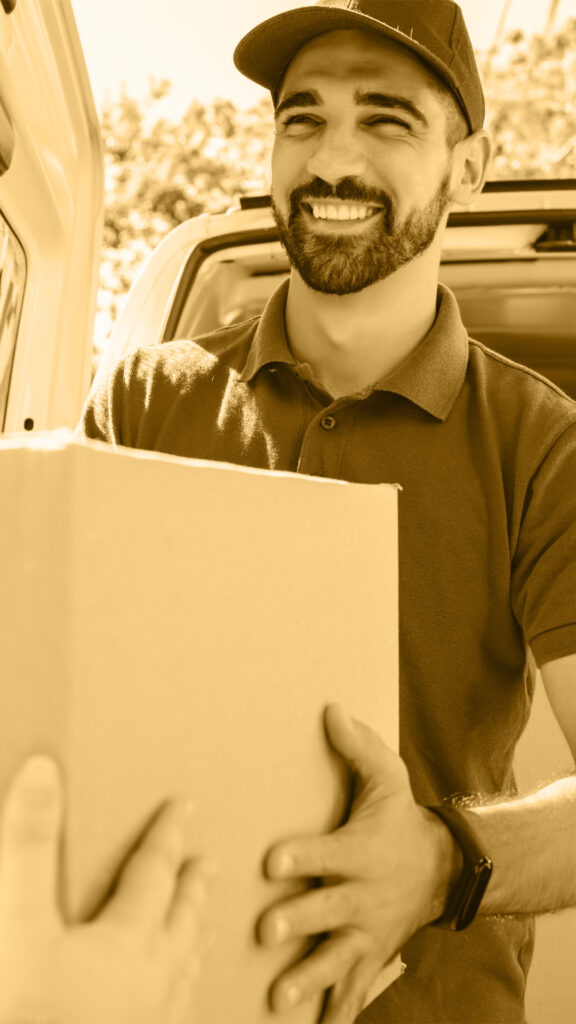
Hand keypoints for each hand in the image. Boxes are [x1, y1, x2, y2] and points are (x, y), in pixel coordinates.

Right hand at [0, 756, 209, 1023]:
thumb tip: (45, 772)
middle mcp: (149, 984)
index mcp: (126, 943)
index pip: (154, 873)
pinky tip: (173, 1003)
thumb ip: (32, 844)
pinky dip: (181, 994)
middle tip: (206, 865)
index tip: (184, 807)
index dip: (166, 835)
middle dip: (191, 888)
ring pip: (182, 973)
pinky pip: (174, 1015)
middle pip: (181, 922)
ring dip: (193, 941)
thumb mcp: (18, 921)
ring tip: (202, 930)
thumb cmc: (21, 1008)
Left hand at [258, 704, 459, 1022]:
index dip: (301, 854)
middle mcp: (362, 894)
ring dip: (310, 977)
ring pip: (337, 957)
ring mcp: (366, 931)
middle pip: (327, 909)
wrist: (443, 869)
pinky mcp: (370, 955)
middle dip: (299, 919)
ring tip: (280, 996)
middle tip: (267, 930)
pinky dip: (338, 1010)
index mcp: (358, 851)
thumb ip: (357, 747)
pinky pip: (354, 989)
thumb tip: (329, 709)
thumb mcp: (388, 779)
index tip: (272, 858)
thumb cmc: (401, 820)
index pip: (326, 851)